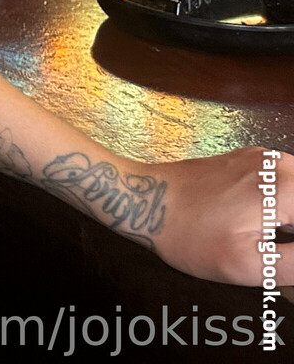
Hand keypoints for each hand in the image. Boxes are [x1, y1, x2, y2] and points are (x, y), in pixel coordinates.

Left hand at [146, 147, 288, 285]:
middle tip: (279, 246)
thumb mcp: (251, 265)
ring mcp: (263, 158)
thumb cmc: (191, 236)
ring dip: (293, 217)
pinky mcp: (249, 159)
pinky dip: (290, 199)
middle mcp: (279, 165)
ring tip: (276, 235)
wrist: (143, 201)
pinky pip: (288, 177)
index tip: (286, 251)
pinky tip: (275, 223)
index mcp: (286, 189)